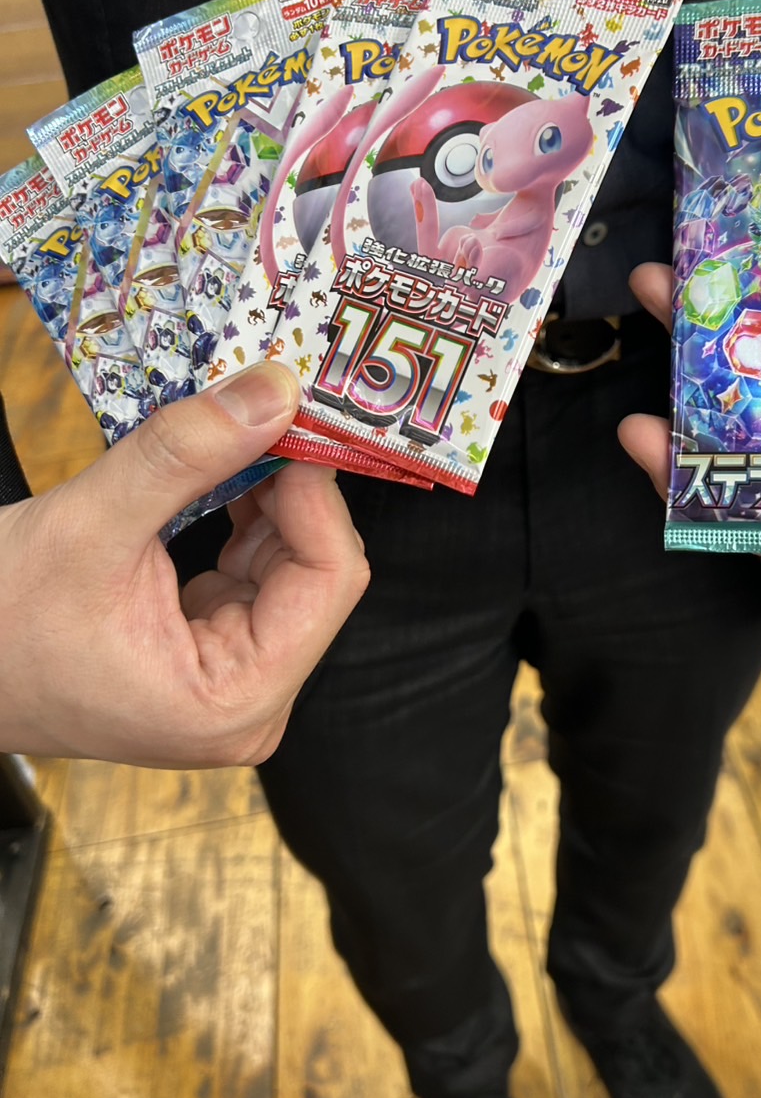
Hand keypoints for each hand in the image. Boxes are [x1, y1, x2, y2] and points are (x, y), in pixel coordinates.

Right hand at [0, 364, 368, 765]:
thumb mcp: (92, 525)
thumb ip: (188, 456)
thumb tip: (272, 393)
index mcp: (233, 703)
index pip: (330, 582)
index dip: (318, 494)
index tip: (293, 422)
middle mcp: (249, 705)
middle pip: (317, 572)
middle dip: (291, 488)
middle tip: (269, 410)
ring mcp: (235, 681)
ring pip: (290, 564)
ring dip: (266, 495)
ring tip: (234, 435)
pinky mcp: (216, 652)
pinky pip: (256, 571)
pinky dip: (244, 516)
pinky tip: (222, 475)